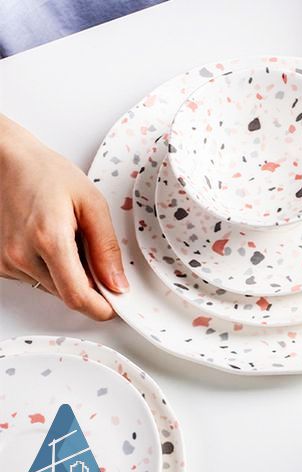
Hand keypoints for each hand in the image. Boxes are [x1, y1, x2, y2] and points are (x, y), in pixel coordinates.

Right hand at [0, 115, 127, 319]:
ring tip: (68, 239)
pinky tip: (50, 242)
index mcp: (48, 239)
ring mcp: (7, 261)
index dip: (101, 308)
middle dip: (90, 286)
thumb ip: (107, 248)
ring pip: (53, 289)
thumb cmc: (45, 173)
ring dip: (69, 276)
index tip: (116, 305)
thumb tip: (117, 284)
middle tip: (95, 255)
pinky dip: (52, 269)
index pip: (77, 297)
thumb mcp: (91, 203)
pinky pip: (37, 279)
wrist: (5, 160)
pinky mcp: (0, 264)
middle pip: (68, 295)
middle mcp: (21, 255)